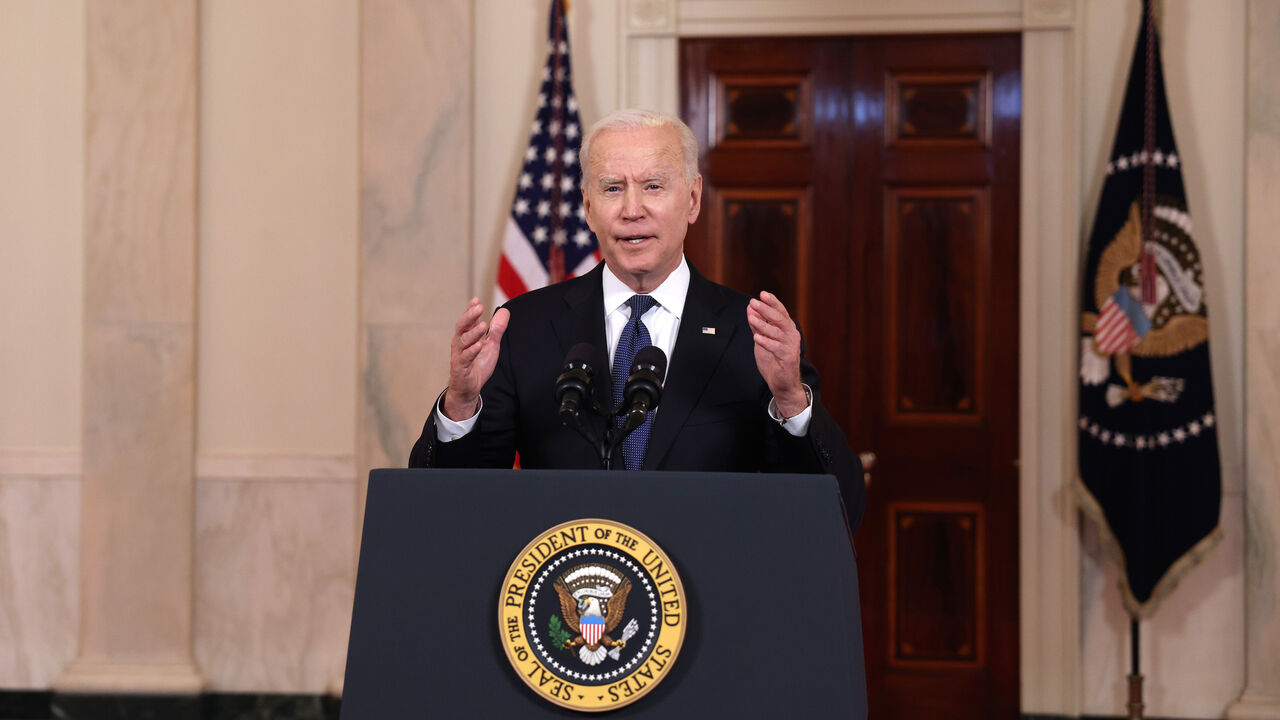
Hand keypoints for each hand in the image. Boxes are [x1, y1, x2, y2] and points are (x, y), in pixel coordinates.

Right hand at [443, 298, 509, 420]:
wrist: (469, 388)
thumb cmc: (478, 364)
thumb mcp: (491, 345)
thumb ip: (497, 330)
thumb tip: (505, 311)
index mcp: (466, 336)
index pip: (468, 320)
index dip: (470, 310)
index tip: (476, 300)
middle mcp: (460, 343)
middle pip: (462, 326)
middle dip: (470, 316)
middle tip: (479, 307)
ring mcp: (459, 355)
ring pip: (463, 341)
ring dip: (473, 332)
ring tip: (483, 325)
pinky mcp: (460, 368)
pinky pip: (465, 358)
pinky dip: (472, 351)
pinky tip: (479, 345)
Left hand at [747, 291, 806, 416]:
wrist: (782, 383)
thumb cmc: (774, 360)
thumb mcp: (763, 340)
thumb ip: (758, 325)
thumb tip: (750, 308)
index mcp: (787, 329)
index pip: (781, 312)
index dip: (772, 302)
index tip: (762, 294)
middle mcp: (791, 335)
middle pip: (779, 319)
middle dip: (766, 309)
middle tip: (754, 302)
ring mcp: (791, 346)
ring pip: (776, 332)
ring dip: (763, 324)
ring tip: (751, 317)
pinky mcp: (788, 358)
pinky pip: (776, 347)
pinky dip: (766, 341)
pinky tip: (756, 337)